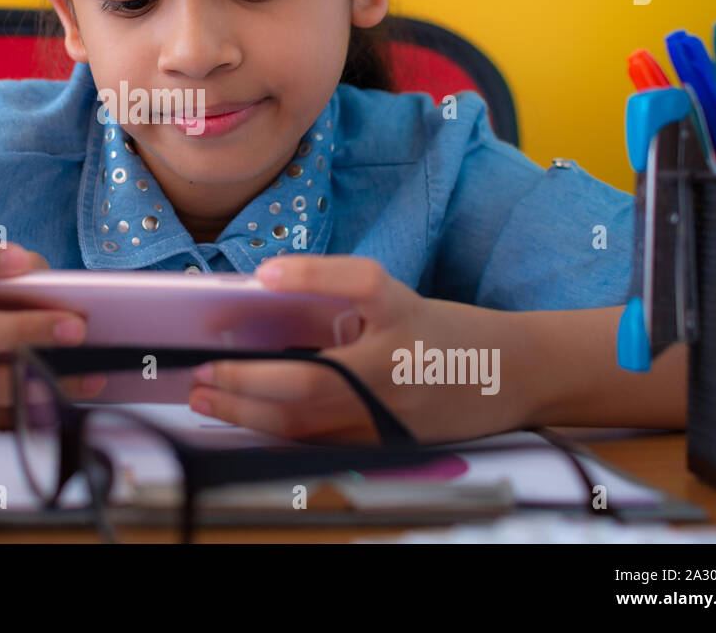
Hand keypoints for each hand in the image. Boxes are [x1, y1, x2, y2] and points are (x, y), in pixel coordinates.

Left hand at [186, 255, 528, 444]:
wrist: (513, 374)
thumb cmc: (447, 331)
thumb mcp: (402, 302)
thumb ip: (342, 301)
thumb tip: (266, 293)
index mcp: (405, 314)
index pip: (361, 283)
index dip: (315, 275)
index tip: (267, 273)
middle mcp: (398, 365)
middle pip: (313, 378)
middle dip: (247, 379)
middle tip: (201, 371)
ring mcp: (392, 411)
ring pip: (310, 420)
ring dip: (251, 412)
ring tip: (207, 399)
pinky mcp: (389, 441)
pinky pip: (323, 441)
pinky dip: (280, 433)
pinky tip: (247, 422)